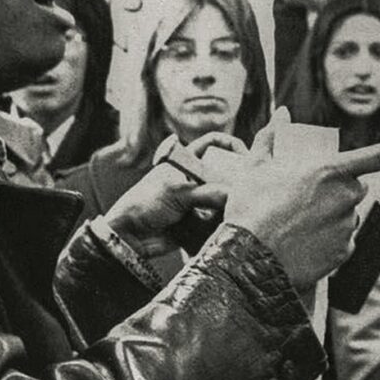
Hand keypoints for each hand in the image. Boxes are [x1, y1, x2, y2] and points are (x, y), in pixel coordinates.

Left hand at [103, 132, 250, 256]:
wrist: (130, 236)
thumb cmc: (146, 203)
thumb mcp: (178, 191)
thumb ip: (209, 192)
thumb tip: (236, 197)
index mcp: (185, 159)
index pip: (213, 143)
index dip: (231, 145)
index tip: (246, 156)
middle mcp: (193, 176)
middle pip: (224, 170)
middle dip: (238, 177)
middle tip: (250, 186)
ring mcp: (197, 198)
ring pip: (224, 194)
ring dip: (233, 199)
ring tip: (243, 205)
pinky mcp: (199, 219)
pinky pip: (219, 215)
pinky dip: (226, 217)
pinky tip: (232, 220)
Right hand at [223, 135, 379, 289]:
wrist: (244, 259)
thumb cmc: (248, 209)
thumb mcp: (255, 167)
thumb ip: (271, 136)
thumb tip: (280, 112)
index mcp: (331, 171)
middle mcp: (347, 198)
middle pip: (355, 188)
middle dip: (338, 191)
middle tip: (302, 199)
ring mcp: (348, 228)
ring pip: (347, 217)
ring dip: (331, 218)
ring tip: (294, 225)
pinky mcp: (344, 255)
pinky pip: (343, 243)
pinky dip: (328, 243)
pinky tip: (301, 245)